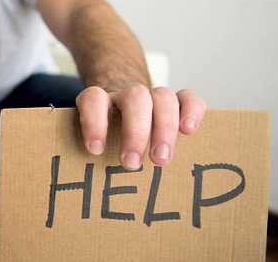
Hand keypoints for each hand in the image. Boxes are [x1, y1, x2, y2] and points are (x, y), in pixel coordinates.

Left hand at [76, 85, 206, 169]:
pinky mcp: (176, 101)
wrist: (123, 115)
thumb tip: (86, 183)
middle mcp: (126, 95)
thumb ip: (92, 154)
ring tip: (161, 161)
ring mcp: (152, 96)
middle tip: (132, 165)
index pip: (94, 99)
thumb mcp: (94, 144)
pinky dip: (191, 111)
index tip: (96, 150)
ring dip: (164, 128)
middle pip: (135, 98)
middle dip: (136, 132)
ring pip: (163, 96)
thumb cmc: (106, 138)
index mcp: (100, 101)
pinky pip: (188, 97)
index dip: (94, 121)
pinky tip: (189, 131)